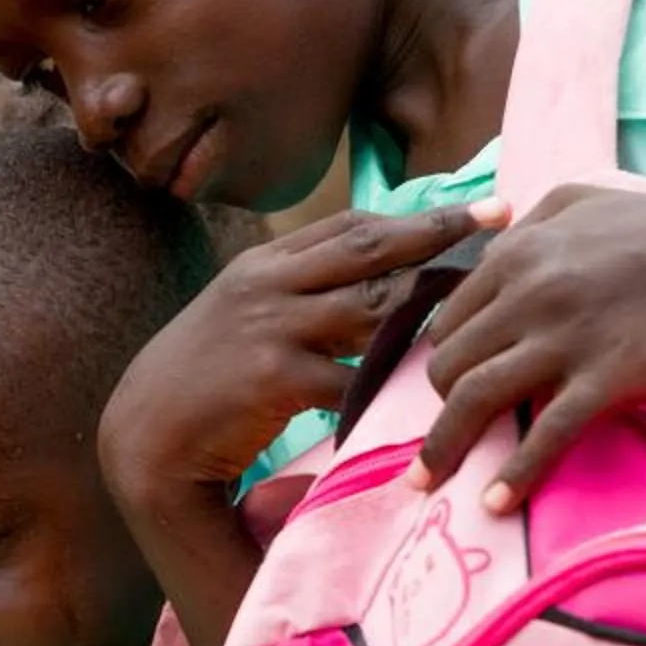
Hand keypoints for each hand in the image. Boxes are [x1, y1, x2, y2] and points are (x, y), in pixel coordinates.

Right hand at [98, 200, 510, 514]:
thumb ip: (294, 296)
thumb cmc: (200, 385)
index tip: (476, 210)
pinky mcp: (274, 376)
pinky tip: (435, 388)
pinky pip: (353, 378)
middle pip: (371, 248)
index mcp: (263, 265)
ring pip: (373, 305)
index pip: (351, 226)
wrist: (144, 436)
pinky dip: (394, 385)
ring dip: (434, 306)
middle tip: (502, 222)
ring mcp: (270, 327)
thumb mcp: (241, 319)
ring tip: (488, 306)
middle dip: (441, 232)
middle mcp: (268, 283)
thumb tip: (365, 284)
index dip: (417, 216)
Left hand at [406, 183, 645, 511]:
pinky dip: (515, 473)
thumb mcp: (582, 201)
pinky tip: (495, 501)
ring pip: (475, 399)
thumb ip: (526, 227)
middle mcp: (530, 294)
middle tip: (444, 434)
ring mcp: (566, 338)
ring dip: (443, 449)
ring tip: (428, 483)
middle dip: (438, 405)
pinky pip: (545, 433)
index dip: (444, 359)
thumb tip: (487, 251)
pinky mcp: (608, 376)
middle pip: (449, 365)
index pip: (448, 322)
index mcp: (518, 255)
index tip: (447, 389)